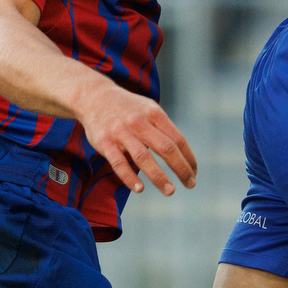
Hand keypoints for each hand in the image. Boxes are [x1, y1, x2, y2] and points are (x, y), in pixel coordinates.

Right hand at [76, 79, 196, 194]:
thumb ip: (163, 128)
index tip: (194, 172)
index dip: (188, 158)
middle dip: (181, 169)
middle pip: (166, 148)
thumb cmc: (128, 108)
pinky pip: (119, 163)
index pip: (177, 139)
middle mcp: (139, 122)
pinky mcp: (105, 142)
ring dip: (159, 177)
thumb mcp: (148, 109)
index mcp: (154, 113)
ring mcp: (121, 132)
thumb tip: (182, 155)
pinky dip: (129, 177)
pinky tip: (139, 189)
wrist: (94, 97)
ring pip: (143, 158)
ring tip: (170, 191)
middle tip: (190, 184)